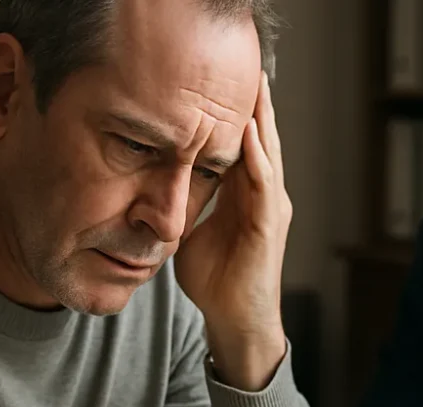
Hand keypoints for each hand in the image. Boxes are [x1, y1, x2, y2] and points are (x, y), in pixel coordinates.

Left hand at [175, 72, 290, 391]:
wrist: (233, 321)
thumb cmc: (215, 282)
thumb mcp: (190, 233)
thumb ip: (182, 205)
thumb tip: (152, 186)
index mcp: (244, 197)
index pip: (243, 146)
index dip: (236, 115)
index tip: (223, 83)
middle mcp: (263, 198)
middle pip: (261, 141)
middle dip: (256, 107)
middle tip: (249, 69)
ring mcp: (270, 211)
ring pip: (268, 156)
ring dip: (262, 121)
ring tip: (256, 88)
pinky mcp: (269, 228)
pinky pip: (265, 186)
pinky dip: (257, 158)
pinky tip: (249, 133)